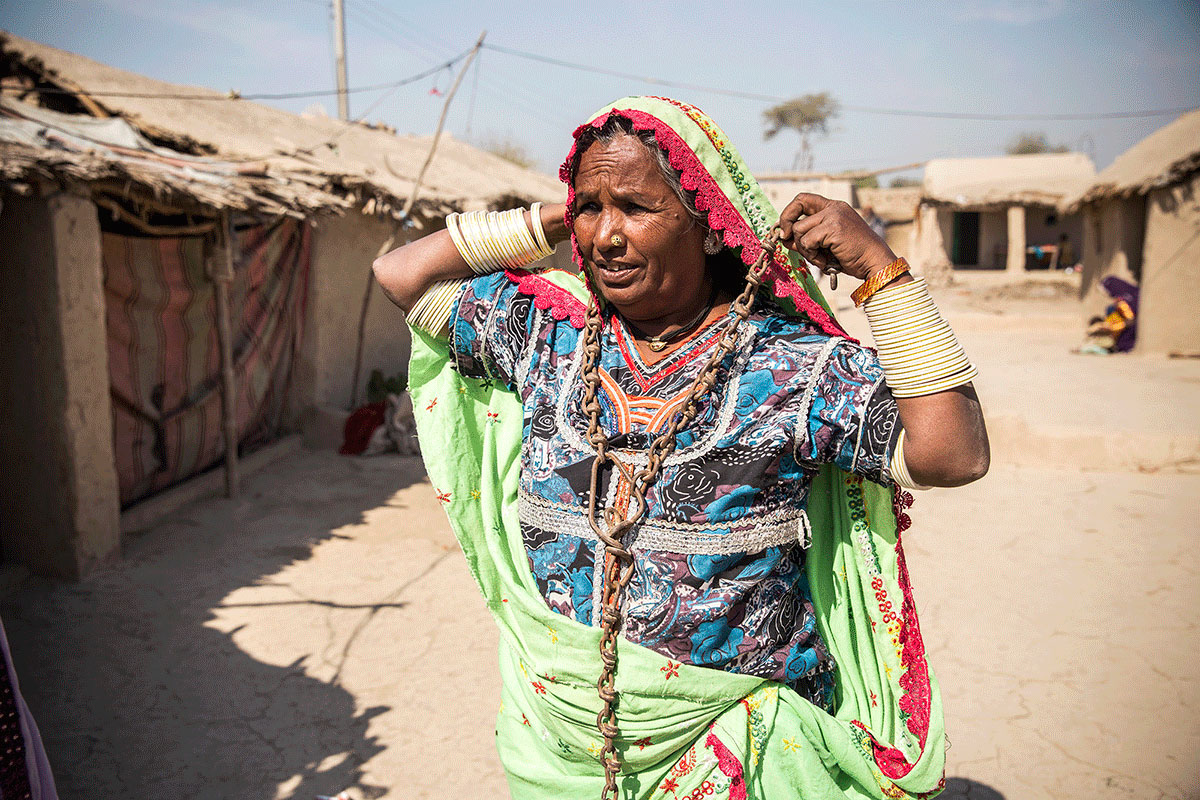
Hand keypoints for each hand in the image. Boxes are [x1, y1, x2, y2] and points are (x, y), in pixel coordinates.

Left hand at [777, 193, 896, 280]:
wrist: (874, 262)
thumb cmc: (853, 256)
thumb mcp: (826, 245)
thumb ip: (807, 239)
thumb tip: (783, 238)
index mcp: (834, 208)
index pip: (803, 199)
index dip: (789, 212)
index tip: (786, 229)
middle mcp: (834, 208)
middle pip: (797, 206)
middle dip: (786, 224)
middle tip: (786, 240)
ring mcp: (834, 216)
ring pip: (799, 229)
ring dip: (805, 249)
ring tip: (820, 258)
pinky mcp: (833, 228)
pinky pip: (807, 241)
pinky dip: (812, 255)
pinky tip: (826, 261)